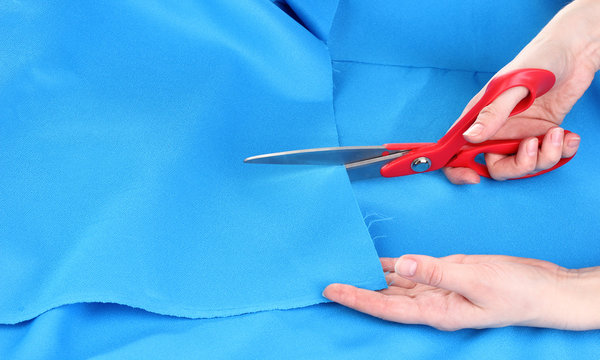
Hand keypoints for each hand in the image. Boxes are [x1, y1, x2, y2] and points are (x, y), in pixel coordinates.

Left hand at [323, 255, 599, 330]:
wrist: (543, 288)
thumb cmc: (518, 291)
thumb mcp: (477, 279)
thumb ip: (437, 271)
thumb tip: (402, 265)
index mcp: (436, 310)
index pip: (386, 307)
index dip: (357, 298)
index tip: (331, 291)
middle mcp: (432, 301)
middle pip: (385, 297)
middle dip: (357, 289)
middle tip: (327, 278)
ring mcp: (437, 287)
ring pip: (396, 283)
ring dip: (371, 276)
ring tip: (345, 266)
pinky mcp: (445, 272)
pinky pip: (412, 269)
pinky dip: (393, 265)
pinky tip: (377, 261)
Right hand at [444, 0, 599, 183]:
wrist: (574, 52)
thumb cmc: (538, 60)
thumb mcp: (512, 86)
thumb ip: (493, 113)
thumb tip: (469, 137)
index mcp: (479, 118)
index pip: (455, 150)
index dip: (457, 169)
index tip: (473, 177)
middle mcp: (497, 130)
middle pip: (495, 168)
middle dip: (517, 166)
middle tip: (532, 146)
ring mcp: (520, 134)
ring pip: (524, 166)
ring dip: (545, 157)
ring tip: (557, 133)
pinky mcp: (542, 135)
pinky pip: (548, 157)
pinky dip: (562, 152)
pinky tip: (569, 135)